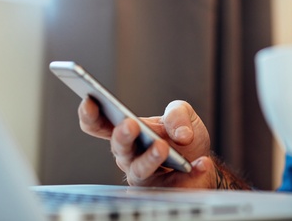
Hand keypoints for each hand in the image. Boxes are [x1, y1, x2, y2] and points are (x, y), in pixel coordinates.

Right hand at [79, 98, 216, 187]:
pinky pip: (175, 183)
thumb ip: (178, 114)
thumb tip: (180, 133)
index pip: (100, 125)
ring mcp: (143, 175)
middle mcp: (129, 155)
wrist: (201, 158)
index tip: (90, 101)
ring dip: (151, 158)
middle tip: (130, 125)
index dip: (90, 115)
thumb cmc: (182, 135)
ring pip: (139, 169)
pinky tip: (202, 163)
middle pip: (118, 147)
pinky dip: (191, 172)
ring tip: (163, 147)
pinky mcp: (163, 190)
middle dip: (122, 136)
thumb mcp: (183, 114)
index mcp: (128, 130)